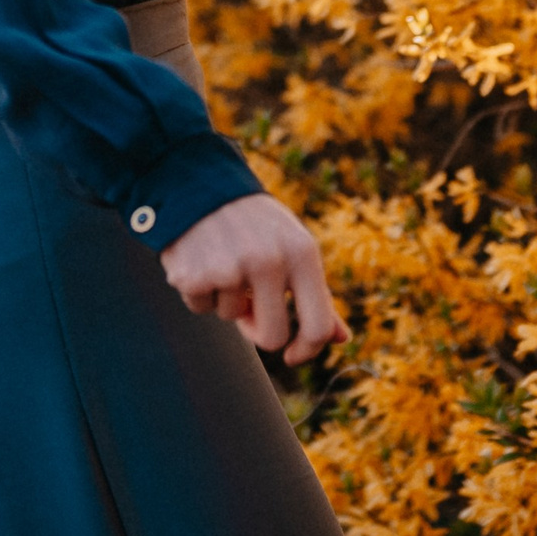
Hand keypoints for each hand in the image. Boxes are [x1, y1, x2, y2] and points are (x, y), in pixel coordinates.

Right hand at [159, 192, 349, 363]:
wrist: (198, 180)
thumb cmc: (255, 222)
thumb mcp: (293, 247)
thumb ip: (315, 294)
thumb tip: (342, 339)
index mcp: (302, 253)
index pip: (317, 326)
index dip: (307, 350)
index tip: (293, 355)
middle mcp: (270, 260)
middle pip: (272, 337)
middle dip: (257, 330)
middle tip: (246, 305)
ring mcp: (231, 267)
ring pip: (231, 318)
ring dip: (224, 298)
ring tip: (221, 258)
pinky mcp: (194, 274)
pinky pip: (200, 308)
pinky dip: (198, 291)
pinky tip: (199, 258)